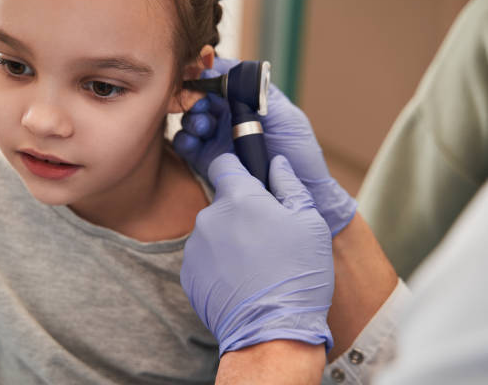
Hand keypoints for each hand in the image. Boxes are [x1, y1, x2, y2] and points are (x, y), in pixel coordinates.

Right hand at [173, 57, 356, 235]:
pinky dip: (184, 140)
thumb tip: (228, 68)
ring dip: (191, 119)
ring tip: (204, 127)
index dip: (208, 77)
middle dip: (196, 98)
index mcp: (246, 102)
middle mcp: (229, 118)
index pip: (220, 81)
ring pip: (191, 120)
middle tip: (201, 104)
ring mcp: (217, 139)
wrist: (302, 192)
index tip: (205, 78)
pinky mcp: (208, 161)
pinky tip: (193, 141)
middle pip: (200, 98)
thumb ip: (258, 92)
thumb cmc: (299, 152)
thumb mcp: (285, 115)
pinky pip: (187, 146)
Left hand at [180, 153, 333, 356]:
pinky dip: (219, 265)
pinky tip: (241, 282)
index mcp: (238, 198)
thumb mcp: (310, 223)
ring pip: (213, 232)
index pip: (224, 164)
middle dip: (241, 212)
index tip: (251, 182)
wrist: (272, 333)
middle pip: (223, 203)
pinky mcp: (188, 275)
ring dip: (229, 240)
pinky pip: (204, 259)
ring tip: (256, 266)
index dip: (238, 168)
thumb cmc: (297, 275)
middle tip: (267, 237)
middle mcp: (209, 218)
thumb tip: (277, 164)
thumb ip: (290, 185)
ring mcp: (195, 248)